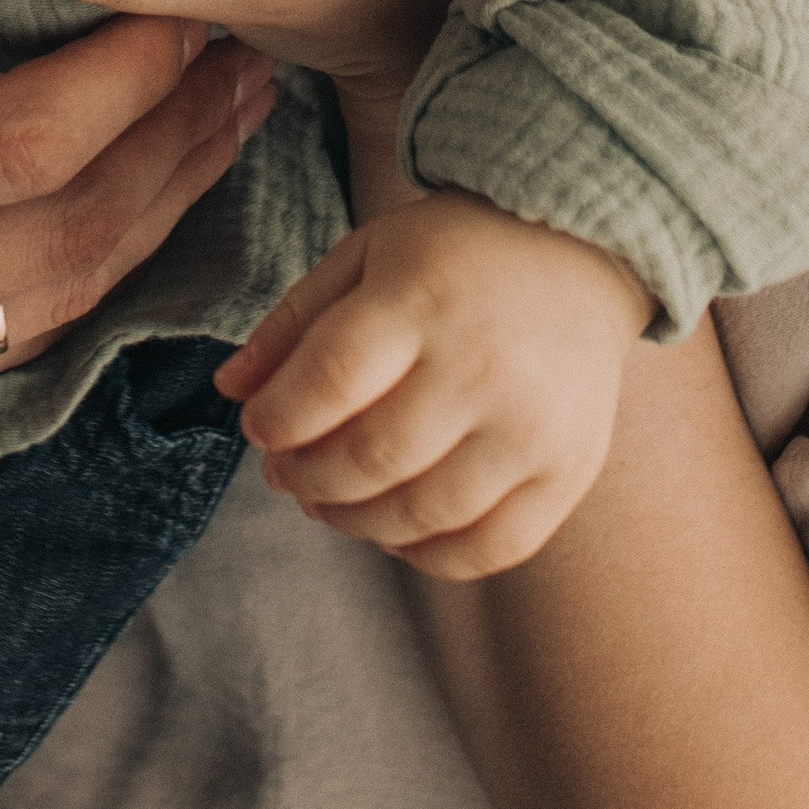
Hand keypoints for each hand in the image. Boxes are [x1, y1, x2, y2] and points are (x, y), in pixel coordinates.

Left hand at [217, 190, 652, 576]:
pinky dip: (428, 557)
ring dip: (355, 522)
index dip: (277, 418)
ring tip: (330, 500)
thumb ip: (294, 322)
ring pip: (423, 515)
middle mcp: (484, 365)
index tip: (258, 425)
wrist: (578, 251)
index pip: (330, 381)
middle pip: (372, 457)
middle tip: (285, 472)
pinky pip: (488, 549)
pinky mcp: (567, 471)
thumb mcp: (365, 256)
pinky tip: (395, 530)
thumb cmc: (452, 256)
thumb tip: (229, 390)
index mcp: (423, 297)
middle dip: (306, 478)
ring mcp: (533, 426)